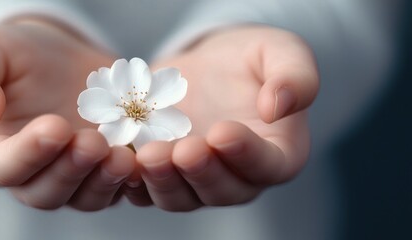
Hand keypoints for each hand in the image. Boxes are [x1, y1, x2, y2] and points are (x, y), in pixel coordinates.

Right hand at [0, 19, 134, 210]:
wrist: (59, 58)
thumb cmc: (14, 54)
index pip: (3, 167)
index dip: (28, 154)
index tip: (54, 128)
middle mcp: (30, 174)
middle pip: (46, 192)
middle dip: (72, 170)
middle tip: (94, 142)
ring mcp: (70, 176)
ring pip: (85, 197)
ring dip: (103, 181)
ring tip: (122, 155)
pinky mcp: (102, 171)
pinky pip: (117, 186)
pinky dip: (131, 178)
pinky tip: (145, 157)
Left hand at [126, 25, 318, 210]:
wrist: (209, 67)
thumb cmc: (251, 61)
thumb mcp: (281, 53)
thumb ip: (294, 77)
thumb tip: (278, 107)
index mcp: (277, 154)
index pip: (268, 166)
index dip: (246, 155)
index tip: (223, 132)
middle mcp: (237, 177)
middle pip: (221, 191)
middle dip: (199, 172)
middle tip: (181, 149)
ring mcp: (195, 180)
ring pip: (180, 197)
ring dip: (163, 181)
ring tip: (148, 154)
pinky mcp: (163, 174)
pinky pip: (145, 188)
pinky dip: (131, 179)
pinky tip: (120, 158)